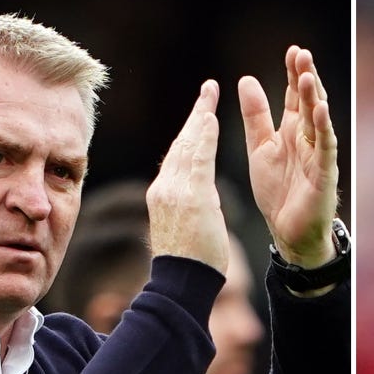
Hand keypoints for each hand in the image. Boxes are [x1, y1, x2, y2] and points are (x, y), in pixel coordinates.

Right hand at [145, 81, 229, 275]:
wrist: (181, 283)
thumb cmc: (188, 265)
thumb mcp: (184, 228)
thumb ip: (189, 205)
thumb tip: (196, 197)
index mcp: (163, 196)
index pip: (178, 156)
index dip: (190, 132)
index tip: (200, 113)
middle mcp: (164, 189)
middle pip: (180, 144)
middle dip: (195, 115)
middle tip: (207, 90)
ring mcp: (174, 191)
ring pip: (187, 146)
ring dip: (200, 117)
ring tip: (210, 95)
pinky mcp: (189, 196)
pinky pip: (197, 158)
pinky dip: (203, 136)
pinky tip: (211, 117)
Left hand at [239, 47, 338, 266]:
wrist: (286, 231)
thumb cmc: (277, 191)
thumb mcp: (259, 148)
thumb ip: (255, 116)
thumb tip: (246, 79)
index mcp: (292, 131)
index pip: (295, 96)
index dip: (293, 74)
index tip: (292, 51)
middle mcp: (308, 138)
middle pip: (309, 102)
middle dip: (306, 77)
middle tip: (302, 54)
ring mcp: (318, 155)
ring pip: (318, 121)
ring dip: (314, 97)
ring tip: (307, 75)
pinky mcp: (323, 174)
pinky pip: (325, 148)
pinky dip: (324, 129)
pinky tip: (321, 110)